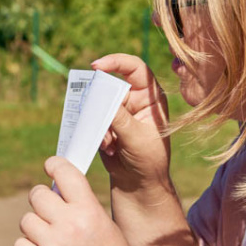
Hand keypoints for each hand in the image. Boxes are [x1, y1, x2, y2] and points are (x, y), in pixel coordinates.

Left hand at [14, 157, 139, 245]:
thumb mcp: (106, 226)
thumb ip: (81, 207)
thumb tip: (54, 189)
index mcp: (90, 211)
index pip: (64, 173)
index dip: (54, 165)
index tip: (50, 166)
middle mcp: (70, 225)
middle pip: (37, 195)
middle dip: (41, 201)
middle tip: (50, 213)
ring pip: (26, 220)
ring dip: (35, 228)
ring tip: (51, 240)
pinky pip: (19, 245)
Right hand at [91, 54, 172, 195]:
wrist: (138, 183)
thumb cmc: (148, 160)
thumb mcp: (137, 138)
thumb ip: (120, 117)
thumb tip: (101, 98)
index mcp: (151, 97)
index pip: (136, 68)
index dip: (116, 62)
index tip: (97, 66)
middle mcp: (136, 100)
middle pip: (111, 86)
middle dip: (102, 102)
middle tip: (97, 114)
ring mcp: (120, 111)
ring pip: (99, 104)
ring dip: (100, 123)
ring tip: (110, 142)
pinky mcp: (107, 123)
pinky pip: (93, 119)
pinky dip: (97, 133)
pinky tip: (109, 148)